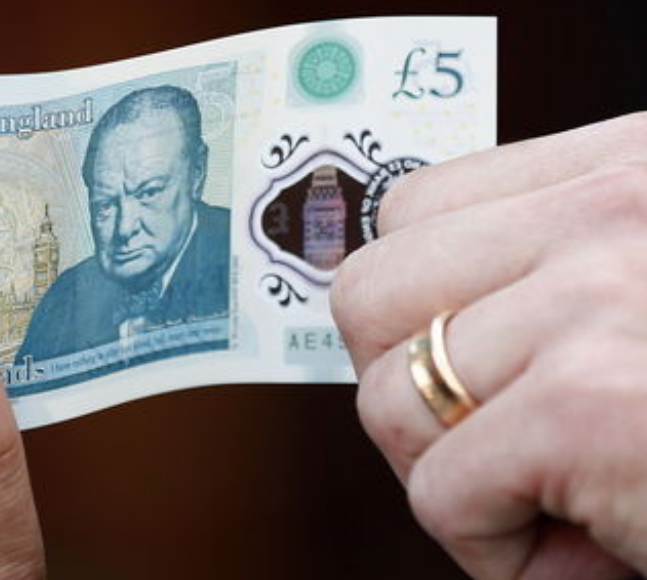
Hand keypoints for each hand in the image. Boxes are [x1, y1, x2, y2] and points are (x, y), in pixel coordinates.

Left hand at [332, 112, 646, 578]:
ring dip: (454, 474)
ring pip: (391, 398)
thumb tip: (422, 326)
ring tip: (553, 497)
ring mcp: (602, 300)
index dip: (415, 310)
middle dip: (408, 386)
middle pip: (370, 294)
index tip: (460, 369)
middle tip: (489, 442)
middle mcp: (617, 211)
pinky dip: (493, 548)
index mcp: (630, 168)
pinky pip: (442, 494)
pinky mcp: (592, 406)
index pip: (415, 212)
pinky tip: (592, 549)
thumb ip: (556, 276)